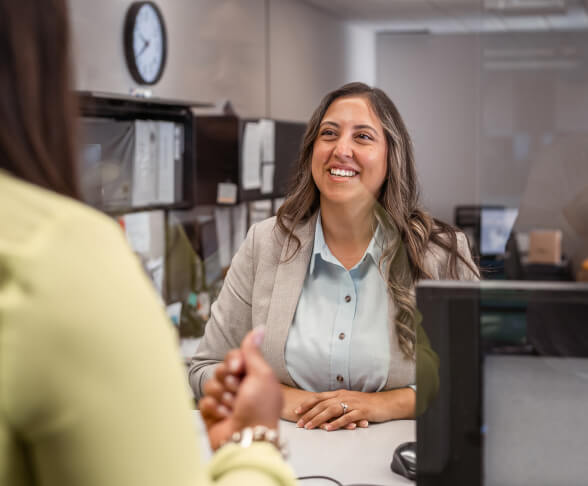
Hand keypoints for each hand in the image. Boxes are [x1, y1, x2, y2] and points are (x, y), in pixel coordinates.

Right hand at [199, 327, 281, 449]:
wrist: (248, 440)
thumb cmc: (260, 410)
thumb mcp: (262, 375)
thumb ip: (253, 351)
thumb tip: (259, 328)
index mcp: (253, 376)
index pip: (234, 356)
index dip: (233, 361)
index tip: (238, 368)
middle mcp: (239, 387)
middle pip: (221, 369)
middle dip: (229, 381)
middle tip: (239, 393)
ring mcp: (225, 401)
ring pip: (211, 384)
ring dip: (223, 397)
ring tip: (233, 408)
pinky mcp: (212, 414)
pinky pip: (204, 401)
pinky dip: (214, 409)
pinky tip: (225, 417)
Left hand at [295, 387, 414, 430]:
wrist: (385, 403)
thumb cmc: (366, 403)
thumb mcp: (349, 400)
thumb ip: (336, 403)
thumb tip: (322, 410)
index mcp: (339, 393)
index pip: (319, 397)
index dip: (307, 403)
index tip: (296, 411)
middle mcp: (343, 396)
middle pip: (322, 404)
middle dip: (309, 414)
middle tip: (299, 423)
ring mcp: (352, 403)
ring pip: (331, 410)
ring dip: (318, 419)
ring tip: (309, 427)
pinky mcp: (360, 411)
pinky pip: (346, 417)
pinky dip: (336, 423)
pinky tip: (328, 428)